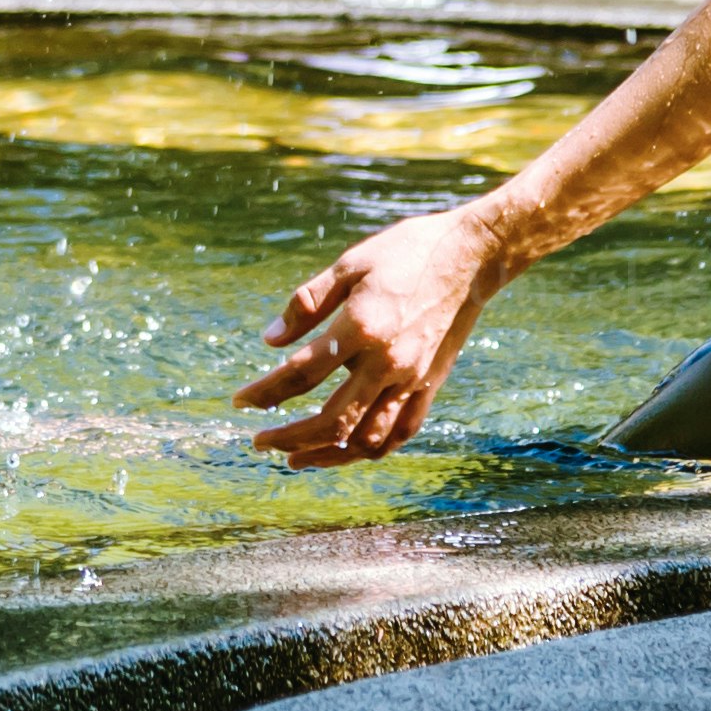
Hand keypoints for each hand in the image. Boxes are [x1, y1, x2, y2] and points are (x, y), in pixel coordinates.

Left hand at [238, 204, 512, 466]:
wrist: (471, 256)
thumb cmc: (406, 252)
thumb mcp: (349, 264)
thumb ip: (307, 303)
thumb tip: (269, 339)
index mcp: (361, 328)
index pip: (300, 373)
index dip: (265, 393)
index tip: (240, 402)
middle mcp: (387, 362)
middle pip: (331, 421)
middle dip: (289, 438)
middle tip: (259, 441)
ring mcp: (412, 379)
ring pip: (366, 439)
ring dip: (327, 455)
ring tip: (296, 458)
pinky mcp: (430, 385)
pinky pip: (400, 432)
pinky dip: (370, 450)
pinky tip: (347, 451)